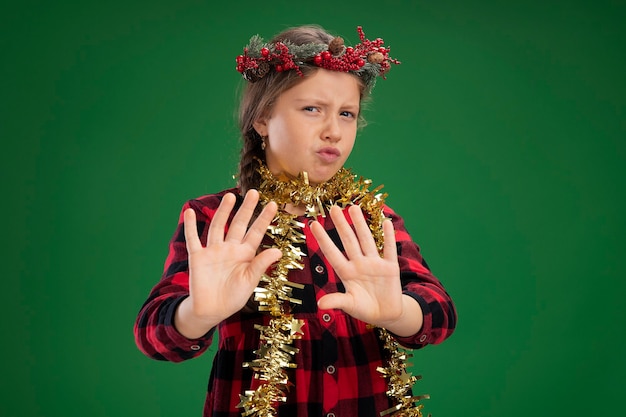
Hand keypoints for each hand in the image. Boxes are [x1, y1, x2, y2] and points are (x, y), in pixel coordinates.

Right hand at [177, 190, 281, 336]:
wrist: (211, 310)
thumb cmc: (233, 296)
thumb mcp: (250, 281)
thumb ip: (261, 264)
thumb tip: (278, 250)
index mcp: (245, 254)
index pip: (256, 232)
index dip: (264, 219)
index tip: (273, 204)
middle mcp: (230, 248)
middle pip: (239, 224)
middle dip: (246, 209)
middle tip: (254, 192)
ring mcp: (213, 251)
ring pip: (218, 226)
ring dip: (223, 212)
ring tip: (230, 197)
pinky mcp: (198, 257)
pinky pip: (193, 239)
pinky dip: (190, 226)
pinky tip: (188, 212)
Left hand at [310, 205, 405, 327]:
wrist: (386, 315)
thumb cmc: (364, 309)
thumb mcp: (350, 306)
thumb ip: (337, 301)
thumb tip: (320, 304)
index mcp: (346, 272)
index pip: (332, 253)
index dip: (323, 239)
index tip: (313, 224)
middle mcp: (359, 264)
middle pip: (348, 240)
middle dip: (341, 224)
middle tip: (333, 207)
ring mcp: (375, 264)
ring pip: (366, 240)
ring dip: (360, 224)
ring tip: (354, 207)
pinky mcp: (390, 267)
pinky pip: (389, 249)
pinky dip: (388, 236)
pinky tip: (386, 223)